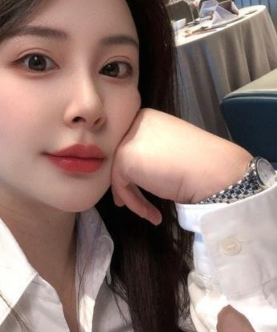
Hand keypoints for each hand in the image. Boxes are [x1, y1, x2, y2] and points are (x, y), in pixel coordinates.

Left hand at [111, 108, 251, 224]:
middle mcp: (136, 123)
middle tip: (133, 203)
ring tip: (149, 213)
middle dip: (127, 183)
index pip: (131, 145)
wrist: (211, 171)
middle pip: (122, 158)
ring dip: (133, 197)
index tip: (140, 188)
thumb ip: (152, 152)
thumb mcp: (171, 149)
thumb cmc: (200, 163)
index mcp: (149, 117)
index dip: (134, 169)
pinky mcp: (124, 158)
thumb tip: (138, 169)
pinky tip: (153, 214)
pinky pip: (121, 185)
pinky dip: (135, 202)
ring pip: (120, 173)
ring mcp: (128, 139)